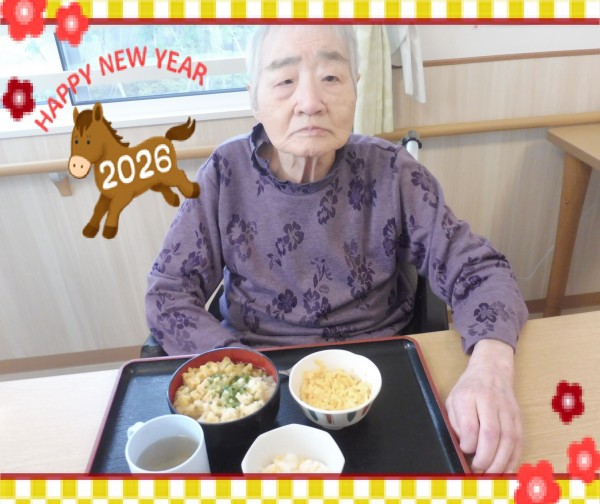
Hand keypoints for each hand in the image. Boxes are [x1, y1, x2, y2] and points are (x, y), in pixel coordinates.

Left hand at [445, 339, 521, 472]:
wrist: (492, 371)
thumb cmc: (468, 389)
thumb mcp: (452, 399)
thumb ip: (455, 422)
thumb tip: (465, 447)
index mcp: (469, 396)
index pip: (471, 424)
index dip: (468, 443)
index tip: (465, 451)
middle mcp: (491, 402)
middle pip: (492, 434)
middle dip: (485, 457)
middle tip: (477, 469)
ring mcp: (508, 410)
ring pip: (508, 440)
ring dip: (500, 462)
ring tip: (489, 475)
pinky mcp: (519, 418)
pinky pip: (519, 442)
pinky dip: (513, 459)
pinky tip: (505, 470)